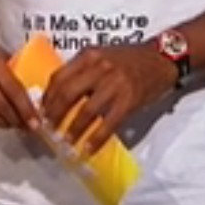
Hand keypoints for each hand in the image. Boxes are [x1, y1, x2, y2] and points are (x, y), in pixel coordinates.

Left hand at [39, 43, 178, 156]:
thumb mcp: (102, 55)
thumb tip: (59, 94)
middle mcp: (99, 68)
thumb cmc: (129, 59)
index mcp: (88, 56)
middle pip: (67, 94)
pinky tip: (88, 149)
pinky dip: (96, 139)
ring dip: (73, 130)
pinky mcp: (129, 100)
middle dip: (54, 115)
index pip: (59, 77)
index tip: (41, 111)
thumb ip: (82, 70)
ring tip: (66, 142)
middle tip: (48, 129)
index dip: (48, 97)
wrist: (162, 58)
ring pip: (86, 111)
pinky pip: (108, 124)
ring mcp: (114, 84)